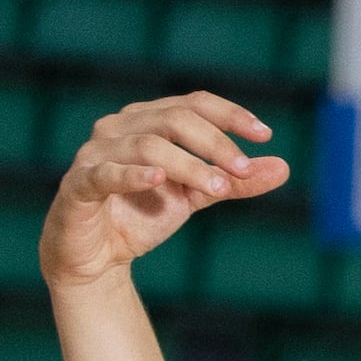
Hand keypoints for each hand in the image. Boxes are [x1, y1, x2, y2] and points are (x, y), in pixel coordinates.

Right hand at [44, 93, 286, 286]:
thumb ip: (235, 182)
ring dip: (189, 165)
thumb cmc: (144, 214)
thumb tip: (283, 167)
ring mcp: (95, 153)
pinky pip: (105, 173)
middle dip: (215, 143)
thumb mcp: (196, 197)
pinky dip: (133, 174)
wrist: (98, 256)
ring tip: (219, 188)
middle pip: (174, 118)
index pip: (193, 104)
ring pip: (147, 145)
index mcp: (148, 121)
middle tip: (244, 170)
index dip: (230, 115)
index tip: (265, 134)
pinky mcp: (78, 184)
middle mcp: (119, 128)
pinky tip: (159, 179)